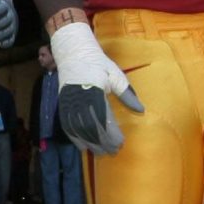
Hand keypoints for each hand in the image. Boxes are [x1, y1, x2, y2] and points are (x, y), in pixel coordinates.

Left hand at [0, 0, 18, 46]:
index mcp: (3, 6)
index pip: (1, 8)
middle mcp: (9, 16)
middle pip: (6, 20)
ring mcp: (10, 25)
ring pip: (9, 30)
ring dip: (1, 34)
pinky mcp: (10, 35)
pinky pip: (11, 39)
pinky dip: (7, 42)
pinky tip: (2, 44)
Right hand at [48, 20, 143, 154]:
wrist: (73, 52)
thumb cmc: (97, 63)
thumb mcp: (115, 74)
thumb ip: (127, 93)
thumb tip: (141, 110)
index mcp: (94, 89)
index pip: (103, 117)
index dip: (111, 133)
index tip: (121, 142)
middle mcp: (79, 98)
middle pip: (90, 126)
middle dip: (102, 141)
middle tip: (113, 151)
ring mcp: (69, 102)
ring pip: (78, 129)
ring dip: (90, 142)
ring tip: (101, 152)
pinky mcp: (63, 104)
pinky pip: (67, 125)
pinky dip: (75, 138)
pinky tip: (83, 146)